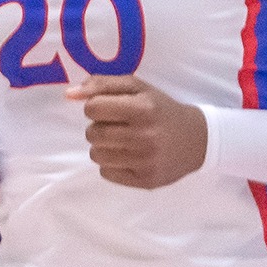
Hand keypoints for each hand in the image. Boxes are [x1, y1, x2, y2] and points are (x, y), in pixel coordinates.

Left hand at [67, 75, 207, 188]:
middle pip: (92, 133)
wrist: (197, 140)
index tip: (110, 109)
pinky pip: (106, 173)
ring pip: (96, 155)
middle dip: (99, 127)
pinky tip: (129, 156)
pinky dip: (112, 164)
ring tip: (122, 141)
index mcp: (143, 108)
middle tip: (117, 126)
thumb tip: (68, 95)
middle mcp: (145, 136)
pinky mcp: (145, 181)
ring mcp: (145, 162)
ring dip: (103, 146)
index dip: (96, 107)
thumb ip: (101, 85)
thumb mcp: (137, 87)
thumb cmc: (160, 109)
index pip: (93, 108)